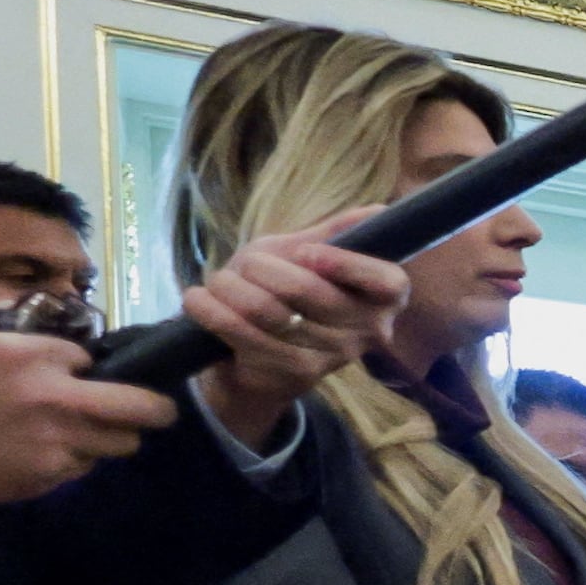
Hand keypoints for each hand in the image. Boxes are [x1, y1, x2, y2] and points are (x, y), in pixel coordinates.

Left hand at [183, 214, 409, 444]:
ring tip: (217, 283)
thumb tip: (376, 210)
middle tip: (245, 264)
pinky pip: (247, 334)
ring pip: (272, 311)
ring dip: (230, 288)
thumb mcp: (305, 255)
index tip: (304, 252)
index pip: (387, 282)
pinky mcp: (297, 374)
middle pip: (311, 291)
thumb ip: (333, 234)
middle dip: (261, 269)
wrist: (255, 357)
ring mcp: (334, 357)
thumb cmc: (284, 294)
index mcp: (382, 298)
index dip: (347, 264)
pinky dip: (212, 311)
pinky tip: (198, 300)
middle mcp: (368, 331)